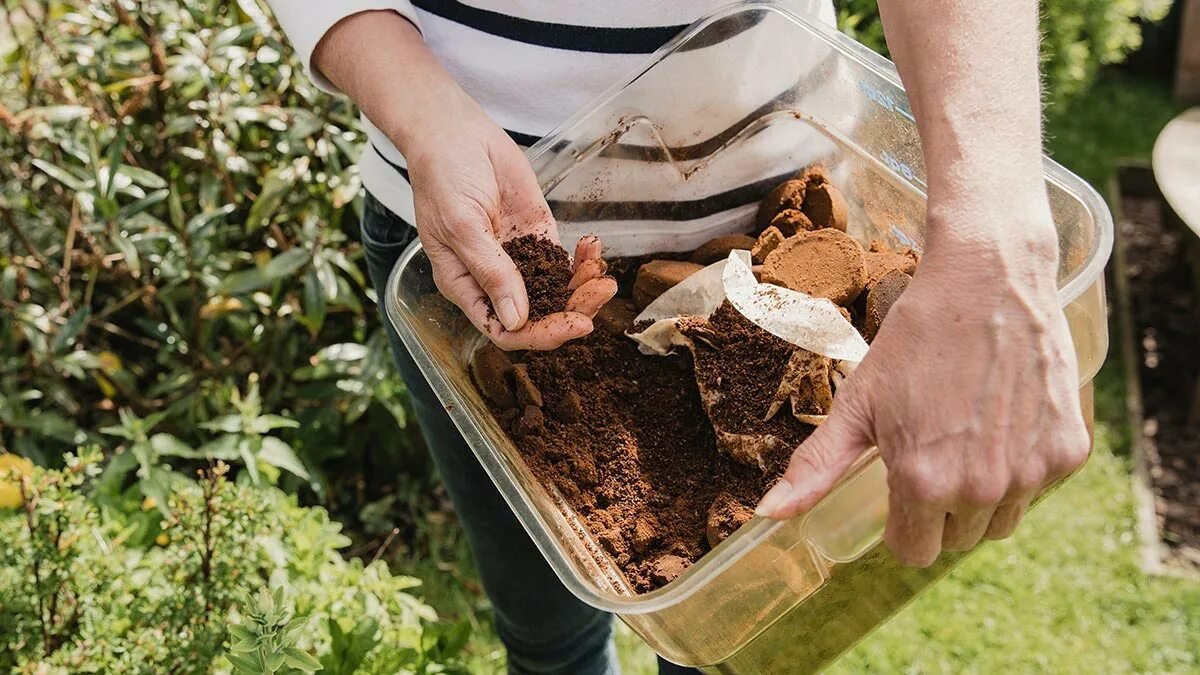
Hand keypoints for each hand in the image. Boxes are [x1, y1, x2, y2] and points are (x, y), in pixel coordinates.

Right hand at [405, 98, 615, 350]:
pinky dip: (583, 260)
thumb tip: (515, 319)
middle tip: (601, 293)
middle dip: (572, 310)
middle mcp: (493, 279)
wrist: (455, 133)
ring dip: (583, 287)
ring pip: (556, 291)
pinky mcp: (537, 235)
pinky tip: (594, 248)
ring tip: (603, 273)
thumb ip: (490, 271)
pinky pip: (564, 260)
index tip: (574, 324)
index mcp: (466, 286)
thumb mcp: (462, 226)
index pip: (505, 329)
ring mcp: (518, 258)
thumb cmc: (442, 177)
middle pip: (538, 315)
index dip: (540, 335)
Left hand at [755, 211, 1090, 566]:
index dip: (901, 523)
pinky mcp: (1068, 452)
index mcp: (923, 483)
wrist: (988, 280)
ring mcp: (1031, 473)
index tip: (900, 486)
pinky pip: (1039, 487)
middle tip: (934, 450)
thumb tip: (769, 514)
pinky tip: (1004, 420)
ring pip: (1001, 521)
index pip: (913, 551)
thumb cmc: (916, 339)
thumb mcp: (858, 402)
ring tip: (967, 437)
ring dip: (983, 497)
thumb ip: (817, 466)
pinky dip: (1023, 466)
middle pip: (956, 539)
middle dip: (940, 509)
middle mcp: (982, 489)